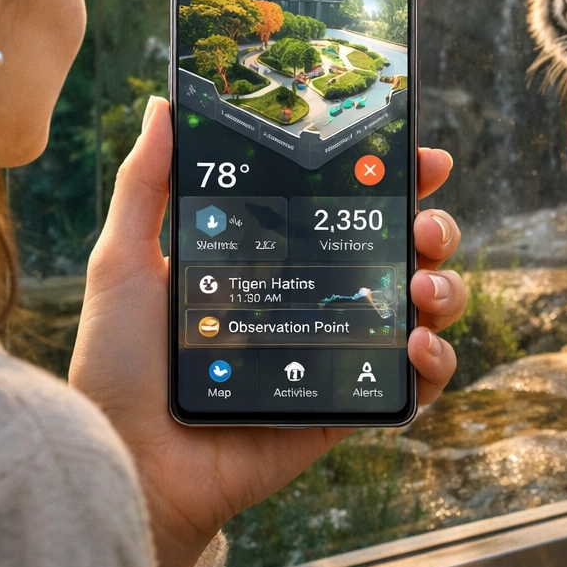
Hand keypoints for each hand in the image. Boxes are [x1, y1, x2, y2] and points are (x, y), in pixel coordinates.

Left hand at [69, 97, 468, 566]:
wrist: (130, 463)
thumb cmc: (119, 367)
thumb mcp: (123, 262)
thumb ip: (145, 185)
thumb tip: (165, 103)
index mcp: (278, 255)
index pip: (350, 205)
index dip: (395, 177)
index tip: (420, 155)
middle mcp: (319, 296)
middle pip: (406, 249)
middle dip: (435, 228)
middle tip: (424, 226)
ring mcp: (342, 351)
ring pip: (427, 307)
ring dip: (446, 287)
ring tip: (422, 288)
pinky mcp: (352, 405)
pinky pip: (419, 383)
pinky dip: (437, 360)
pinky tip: (416, 344)